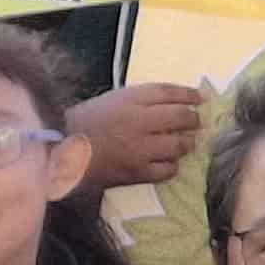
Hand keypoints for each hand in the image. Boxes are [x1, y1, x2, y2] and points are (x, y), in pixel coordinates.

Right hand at [69, 81, 205, 188]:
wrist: (63, 152)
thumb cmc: (87, 122)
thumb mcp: (113, 100)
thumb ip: (144, 99)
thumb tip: (179, 101)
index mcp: (130, 99)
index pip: (168, 92)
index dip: (189, 95)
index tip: (201, 98)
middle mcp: (138, 122)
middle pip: (180, 117)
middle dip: (193, 119)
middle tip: (196, 122)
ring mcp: (139, 149)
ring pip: (179, 145)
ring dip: (187, 142)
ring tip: (186, 142)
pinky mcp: (137, 172)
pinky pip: (168, 169)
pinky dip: (172, 165)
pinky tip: (167, 161)